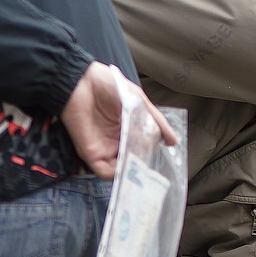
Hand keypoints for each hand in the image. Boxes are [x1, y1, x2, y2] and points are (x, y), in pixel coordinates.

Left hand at [60, 62, 177, 178]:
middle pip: (133, 162)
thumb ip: (156, 121)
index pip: (144, 149)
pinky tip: (125, 166)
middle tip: (152, 165)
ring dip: (131, 171)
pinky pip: (104, 171)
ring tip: (139, 166)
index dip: (152, 153)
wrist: (83, 82)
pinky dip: (115, 174)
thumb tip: (172, 141)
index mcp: (130, 130)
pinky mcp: (90, 153)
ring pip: (121, 170)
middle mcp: (117, 142)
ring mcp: (105, 148)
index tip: (163, 157)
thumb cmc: (109, 86)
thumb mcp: (139, 102)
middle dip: (143, 166)